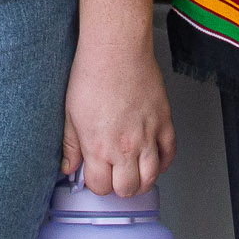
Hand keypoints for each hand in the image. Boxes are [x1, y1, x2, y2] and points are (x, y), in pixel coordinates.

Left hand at [61, 32, 173, 199]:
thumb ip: (70, 145)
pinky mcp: (164, 123)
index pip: (101, 187)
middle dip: (120, 186)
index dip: (97, 184)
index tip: (96, 174)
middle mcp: (125, 148)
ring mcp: (148, 137)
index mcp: (98, 147)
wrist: (116, 50)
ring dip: (143, 180)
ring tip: (134, 171)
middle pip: (127, 189)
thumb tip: (68, 166)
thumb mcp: (70, 113)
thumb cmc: (92, 74)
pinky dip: (163, 162)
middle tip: (115, 174)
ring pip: (151, 178)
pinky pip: (170, 154)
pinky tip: (154, 158)